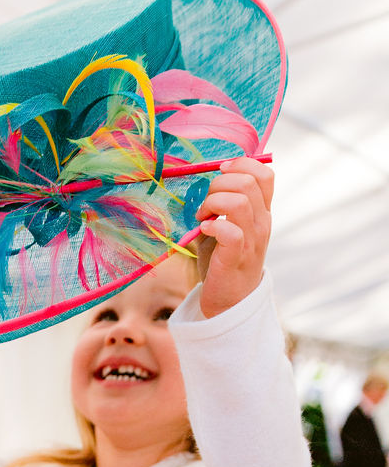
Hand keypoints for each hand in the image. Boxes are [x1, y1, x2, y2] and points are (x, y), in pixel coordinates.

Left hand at [195, 158, 273, 317]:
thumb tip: (202, 184)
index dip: (241, 164)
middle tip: (204, 205)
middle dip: (218, 185)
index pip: (264, 174)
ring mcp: (251, 240)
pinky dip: (212, 226)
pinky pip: (230, 231)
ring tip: (202, 218)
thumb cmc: (223, 261)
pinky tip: (203, 231)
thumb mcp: (226, 227)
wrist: (228, 301)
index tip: (219, 173)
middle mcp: (261, 223)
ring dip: (213, 203)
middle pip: (247, 182)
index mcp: (261, 212)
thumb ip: (221, 206)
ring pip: (239, 202)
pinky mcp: (236, 257)